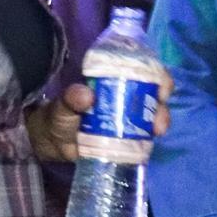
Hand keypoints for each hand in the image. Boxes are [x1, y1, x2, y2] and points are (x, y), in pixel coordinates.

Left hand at [28, 72, 174, 162]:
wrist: (53, 141)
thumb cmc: (60, 114)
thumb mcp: (63, 104)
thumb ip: (70, 98)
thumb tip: (85, 95)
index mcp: (115, 80)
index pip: (144, 72)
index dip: (159, 77)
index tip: (162, 87)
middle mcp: (128, 97)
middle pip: (155, 97)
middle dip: (162, 107)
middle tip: (158, 120)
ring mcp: (130, 119)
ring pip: (154, 118)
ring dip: (159, 123)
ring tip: (156, 131)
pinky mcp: (128, 139)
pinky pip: (145, 139)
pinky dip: (149, 142)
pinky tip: (148, 145)